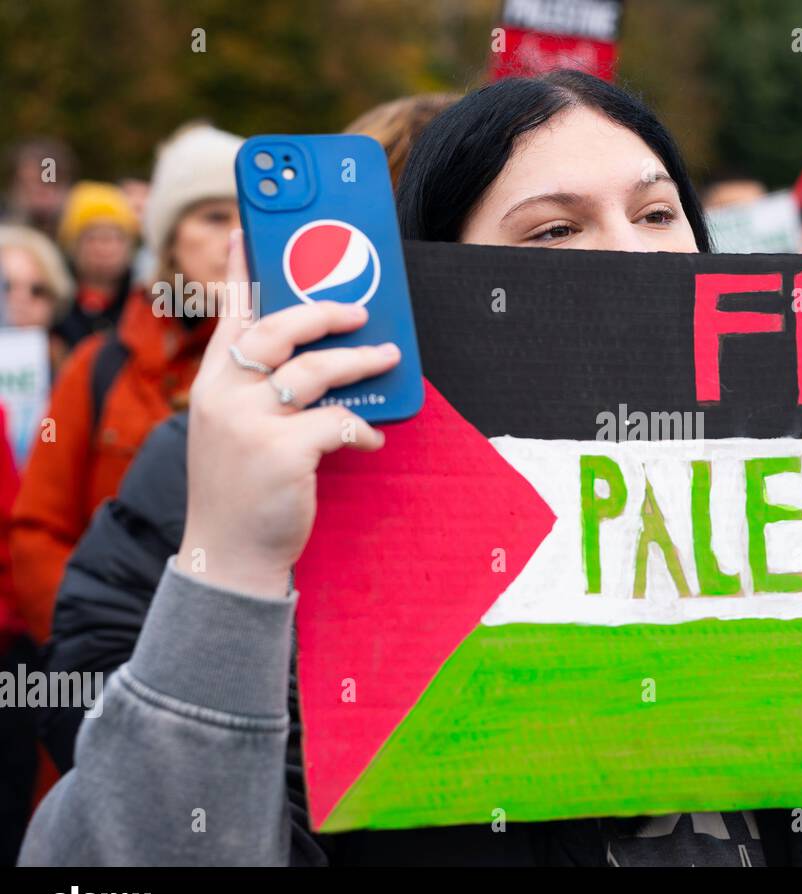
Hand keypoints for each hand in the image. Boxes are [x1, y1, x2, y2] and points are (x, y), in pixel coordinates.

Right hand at [176, 230, 400, 597]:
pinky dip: (362, 430)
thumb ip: (259, 390)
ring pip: (317, 371)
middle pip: (281, 330)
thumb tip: (319, 355)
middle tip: (361, 310)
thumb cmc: (244, 488)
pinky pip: (339, 424)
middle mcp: (225, 396)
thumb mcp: (235, 431)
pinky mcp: (281, 453)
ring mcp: (250, 424)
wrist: (228, 555)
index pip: (231, 315)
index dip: (242, 271)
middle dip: (326, 311)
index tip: (248, 230)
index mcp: (213, 383)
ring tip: (389, 357)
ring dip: (361, 363)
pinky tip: (370, 439)